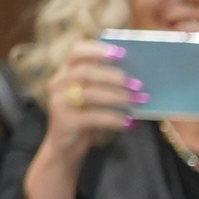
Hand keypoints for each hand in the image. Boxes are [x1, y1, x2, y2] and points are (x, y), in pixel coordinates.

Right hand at [36, 42, 135, 158]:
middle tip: (138, 84)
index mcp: (66, 72)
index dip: (98, 50)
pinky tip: (130, 123)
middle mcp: (59, 83)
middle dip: (114, 76)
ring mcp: (59, 103)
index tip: (121, 53)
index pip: (77, 52)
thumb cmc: (86, 119)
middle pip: (85, 71)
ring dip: (118, 96)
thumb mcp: (94, 100)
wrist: (64, 148)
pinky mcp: (65, 122)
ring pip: (89, 94)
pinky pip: (93, 117)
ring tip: (139, 101)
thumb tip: (139, 79)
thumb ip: (106, 86)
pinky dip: (114, 119)